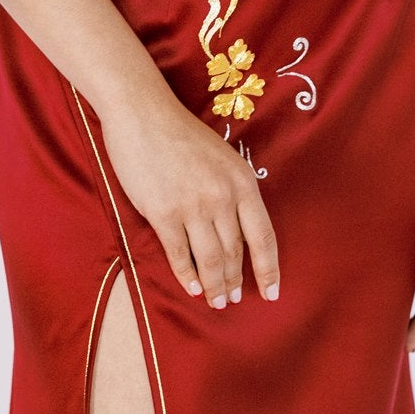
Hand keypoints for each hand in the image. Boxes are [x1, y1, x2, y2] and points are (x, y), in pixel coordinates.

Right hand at [98, 90, 280, 311]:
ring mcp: (192, 207)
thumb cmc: (182, 133)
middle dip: (235, 282)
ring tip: (215, 300)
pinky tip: (192, 287)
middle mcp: (222, 197)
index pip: (263, 237)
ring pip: (210, 260)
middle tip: (232, 299)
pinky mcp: (163, 213)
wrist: (142, 112)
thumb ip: (233, 191)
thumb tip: (238, 232)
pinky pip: (179, 255)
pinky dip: (187, 276)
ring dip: (214, 286)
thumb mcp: (222, 158)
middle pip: (235, 253)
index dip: (269, 269)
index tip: (272, 293)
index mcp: (242, 181)